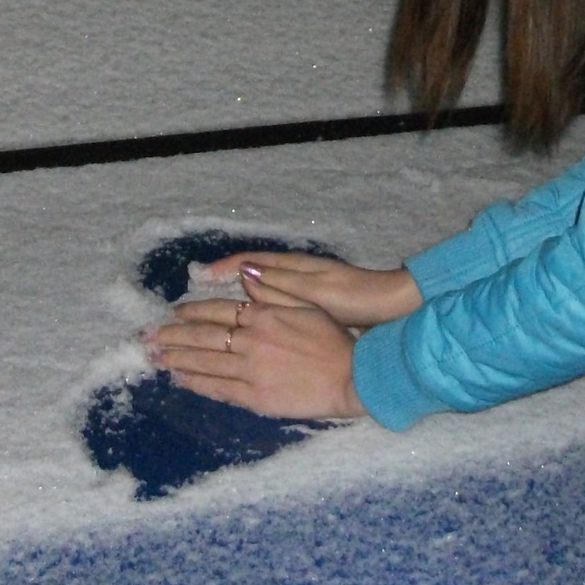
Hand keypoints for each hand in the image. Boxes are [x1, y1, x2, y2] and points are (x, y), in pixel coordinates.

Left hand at [147, 293, 366, 419]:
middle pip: (203, 337)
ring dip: (176, 359)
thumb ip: (272, 291)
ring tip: (155, 357)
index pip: (218, 311)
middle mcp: (251, 340)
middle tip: (147, 337)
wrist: (351, 376)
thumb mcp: (306, 304)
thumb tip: (245, 274)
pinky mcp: (255, 397)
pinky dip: (196, 383)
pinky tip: (180, 379)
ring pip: (204, 363)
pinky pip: (218, 389)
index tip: (174, 314)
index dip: (192, 312)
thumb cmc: (333, 339)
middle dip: (172, 336)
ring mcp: (250, 370)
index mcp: (263, 315)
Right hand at [196, 250, 422, 327]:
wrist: (390, 307)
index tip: (198, 277)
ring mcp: (300, 288)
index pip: (248, 261)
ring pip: (258, 288)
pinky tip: (244, 324)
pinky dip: (254, 308)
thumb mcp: (316, 292)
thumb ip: (281, 284)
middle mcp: (293, 273)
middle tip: (195, 300)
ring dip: (234, 298)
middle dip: (222, 282)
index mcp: (294, 266)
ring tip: (209, 312)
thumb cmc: (355, 298)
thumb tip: (243, 274)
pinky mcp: (308, 304)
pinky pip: (272, 302)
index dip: (223, 268)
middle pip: (249, 272)